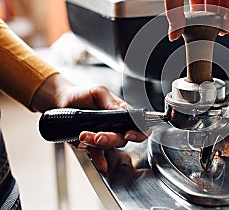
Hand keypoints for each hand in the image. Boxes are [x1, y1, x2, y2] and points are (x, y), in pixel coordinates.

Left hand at [31, 74, 146, 171]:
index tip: (128, 133)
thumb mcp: (98, 92)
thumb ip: (111, 103)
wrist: (61, 102)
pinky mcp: (92, 144)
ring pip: (110, 146)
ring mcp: (105, 136)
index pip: (139, 125)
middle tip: (99, 135)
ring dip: (98, 143)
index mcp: (123, 113)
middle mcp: (117, 126)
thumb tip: (124, 112)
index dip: (139, 132)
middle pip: (123, 139)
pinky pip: (99, 154)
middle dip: (112, 138)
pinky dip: (100, 159)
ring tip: (84, 135)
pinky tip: (101, 163)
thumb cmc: (82, 95)